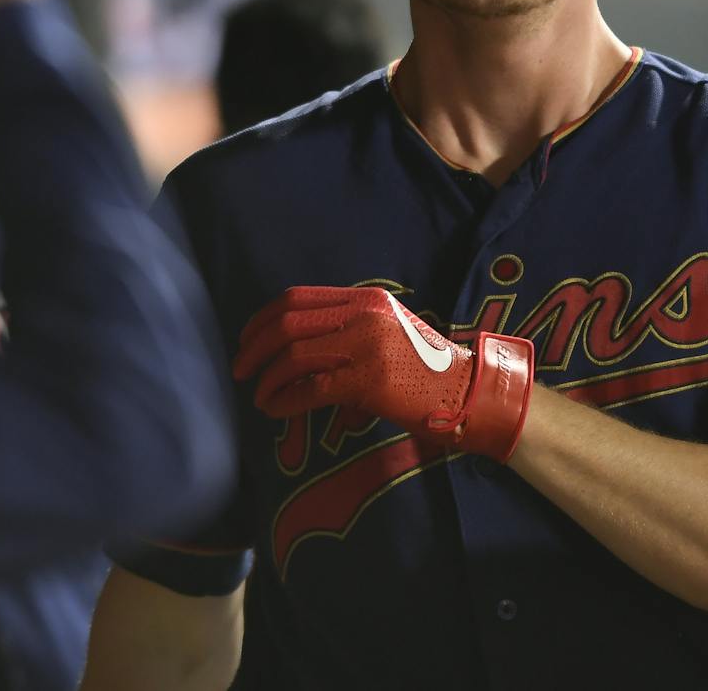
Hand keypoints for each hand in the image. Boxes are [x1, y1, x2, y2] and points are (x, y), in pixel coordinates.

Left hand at [233, 286, 534, 462]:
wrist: (466, 390)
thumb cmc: (425, 368)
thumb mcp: (387, 333)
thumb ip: (347, 332)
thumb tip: (296, 354)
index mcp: (366, 299)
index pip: (297, 298)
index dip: (262, 319)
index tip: (246, 339)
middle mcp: (364, 314)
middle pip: (288, 322)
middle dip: (254, 347)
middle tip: (241, 370)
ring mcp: (367, 345)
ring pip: (294, 355)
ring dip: (267, 378)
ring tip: (259, 394)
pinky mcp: (369, 379)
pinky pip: (310, 389)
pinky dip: (284, 400)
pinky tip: (275, 410)